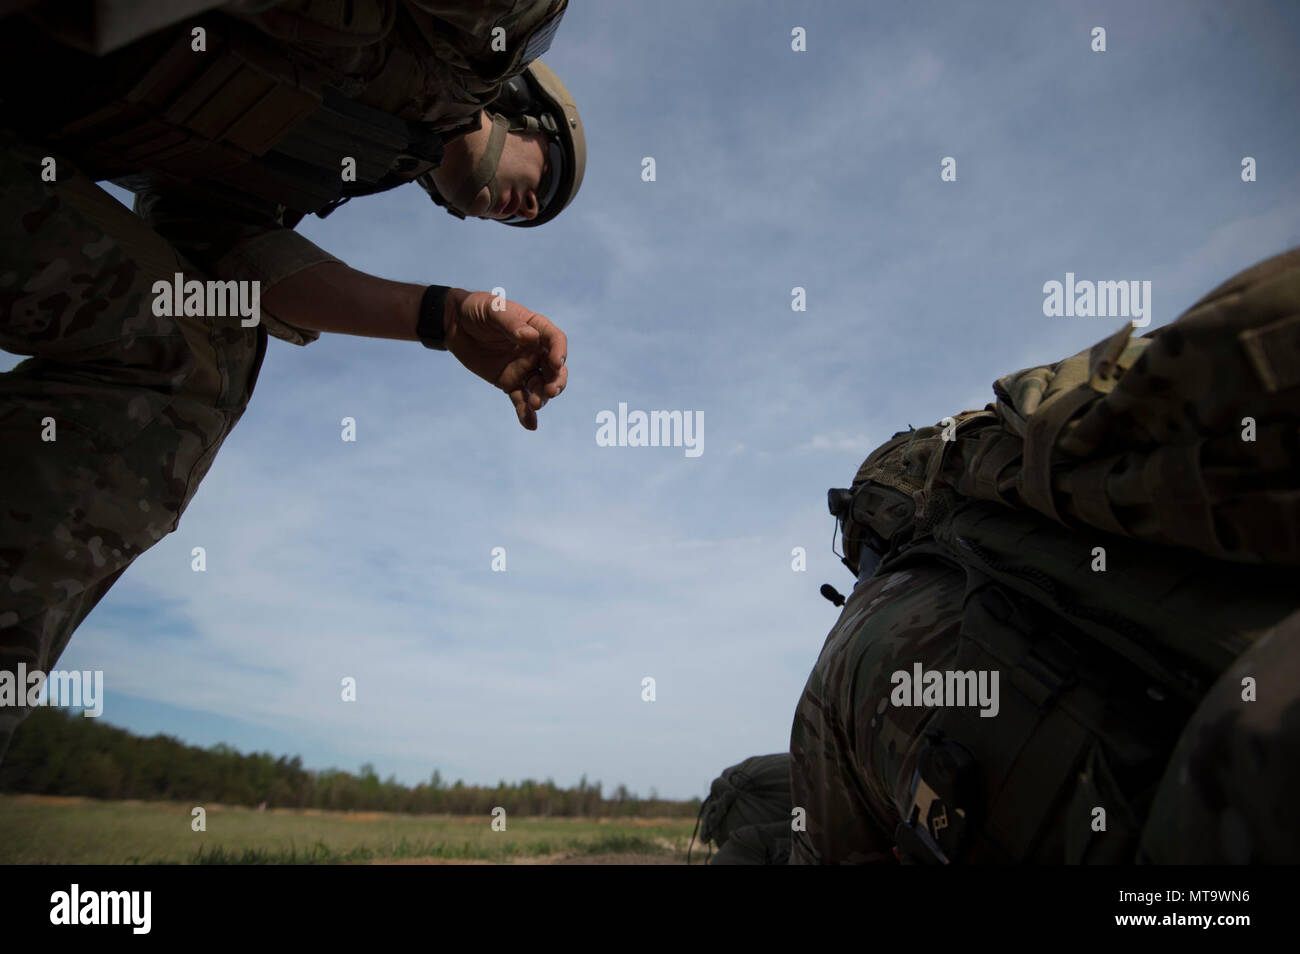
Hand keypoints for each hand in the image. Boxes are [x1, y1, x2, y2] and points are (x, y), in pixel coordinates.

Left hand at [443, 289, 567, 429]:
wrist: (454, 325)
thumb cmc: (476, 310)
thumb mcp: (493, 309)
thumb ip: (511, 322)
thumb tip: (530, 338)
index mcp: (535, 329)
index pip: (555, 340)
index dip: (559, 351)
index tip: (556, 362)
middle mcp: (535, 351)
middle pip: (554, 369)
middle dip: (556, 381)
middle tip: (549, 391)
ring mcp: (524, 369)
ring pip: (540, 387)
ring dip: (541, 397)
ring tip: (535, 405)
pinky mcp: (509, 383)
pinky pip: (521, 400)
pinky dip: (526, 413)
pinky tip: (530, 425)